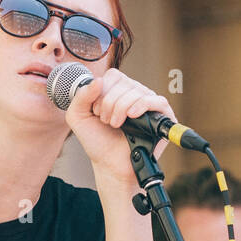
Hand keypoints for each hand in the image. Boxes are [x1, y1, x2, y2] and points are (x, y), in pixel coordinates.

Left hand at [64, 68, 176, 184]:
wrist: (109, 164)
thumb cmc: (98, 142)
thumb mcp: (78, 117)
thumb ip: (81, 96)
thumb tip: (99, 80)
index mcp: (118, 90)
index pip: (114, 75)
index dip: (102, 92)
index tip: (97, 112)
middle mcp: (135, 94)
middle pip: (124, 83)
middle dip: (110, 103)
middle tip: (106, 122)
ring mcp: (149, 104)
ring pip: (137, 91)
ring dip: (122, 109)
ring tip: (117, 125)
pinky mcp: (162, 116)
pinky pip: (157, 101)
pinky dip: (143, 105)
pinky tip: (132, 116)